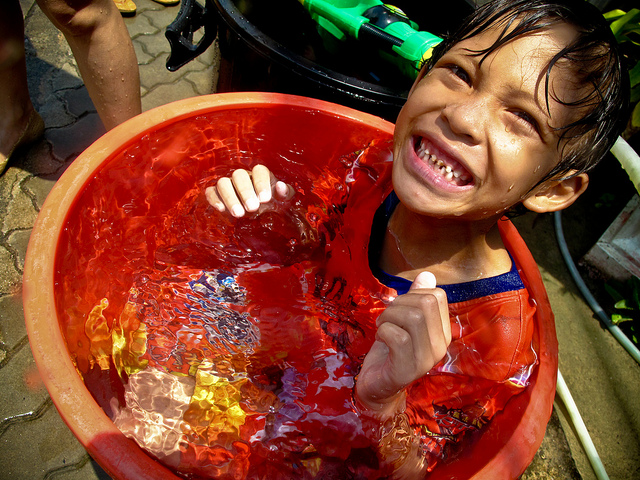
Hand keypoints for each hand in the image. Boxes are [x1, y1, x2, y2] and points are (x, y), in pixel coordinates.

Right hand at [205, 164, 293, 217]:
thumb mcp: (284, 201)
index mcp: (260, 175)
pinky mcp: (216, 194)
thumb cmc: (274, 205)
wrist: (261, 217)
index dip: (261, 183)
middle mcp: (243, 177)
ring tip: (239, 214)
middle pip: (239, 175)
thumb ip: (286, 193)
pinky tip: (222, 210)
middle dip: (245, 191)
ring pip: (223, 183)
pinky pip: (211, 192)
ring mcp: (229, 184)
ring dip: (230, 198)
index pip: (259, 171)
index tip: (265, 199)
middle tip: (253, 208)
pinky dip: (214, 199)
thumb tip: (281, 186)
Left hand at [356, 271, 451, 418]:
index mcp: (442, 331)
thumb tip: (427, 274)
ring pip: (413, 318)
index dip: (413, 294)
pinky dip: (383, 331)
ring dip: (389, 316)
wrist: (378, 386)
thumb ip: (416, 298)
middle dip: (399, 303)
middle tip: (387, 318)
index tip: (399, 308)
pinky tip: (380, 338)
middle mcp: (441, 345)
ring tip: (382, 327)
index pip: (437, 295)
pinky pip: (398, 337)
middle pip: (426, 303)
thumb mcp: (402, 320)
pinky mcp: (408, 369)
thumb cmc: (390, 350)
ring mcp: (427, 359)